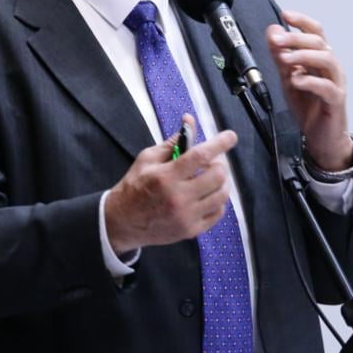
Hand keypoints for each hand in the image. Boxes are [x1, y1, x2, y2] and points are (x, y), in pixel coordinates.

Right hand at [104, 115, 237, 254]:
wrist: (122, 222)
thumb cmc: (134, 186)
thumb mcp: (147, 159)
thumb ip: (172, 142)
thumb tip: (190, 121)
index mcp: (166, 176)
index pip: (200, 156)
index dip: (219, 144)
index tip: (230, 136)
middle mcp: (178, 197)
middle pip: (217, 176)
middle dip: (220, 163)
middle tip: (214, 159)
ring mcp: (187, 216)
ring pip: (221, 195)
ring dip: (222, 181)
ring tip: (213, 176)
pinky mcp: (191, 231)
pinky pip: (217, 213)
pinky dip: (218, 200)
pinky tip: (209, 193)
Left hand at [266, 10, 352, 170]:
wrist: (321, 137)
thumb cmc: (308, 107)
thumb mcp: (288, 78)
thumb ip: (280, 56)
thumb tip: (272, 30)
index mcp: (320, 59)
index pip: (315, 32)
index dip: (302, 22)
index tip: (285, 15)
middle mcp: (331, 67)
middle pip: (320, 42)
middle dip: (296, 38)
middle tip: (276, 40)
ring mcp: (336, 83)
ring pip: (327, 60)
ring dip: (304, 56)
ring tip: (285, 58)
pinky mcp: (337, 101)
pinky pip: (327, 87)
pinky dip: (311, 81)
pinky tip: (296, 81)